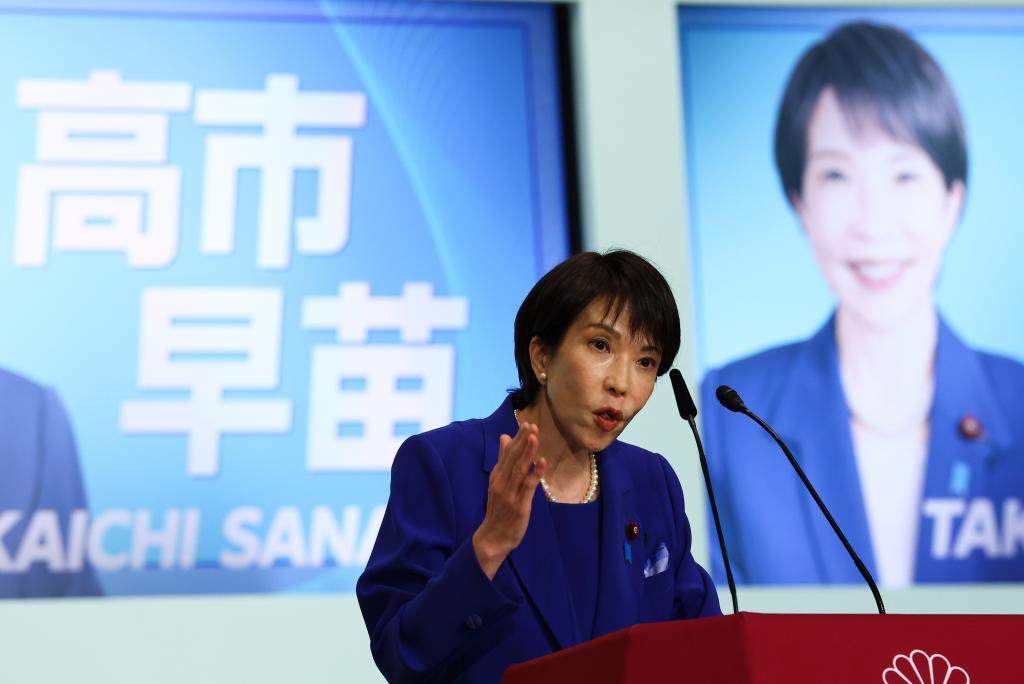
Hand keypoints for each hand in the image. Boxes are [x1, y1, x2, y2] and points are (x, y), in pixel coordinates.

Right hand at [472, 421, 545, 579]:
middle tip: (532, 426)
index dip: (518, 439)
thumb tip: (504, 437)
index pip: (508, 453)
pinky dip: (535, 474)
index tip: (527, 424)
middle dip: (523, 441)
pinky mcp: (520, 505)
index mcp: (497, 475)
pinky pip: (528, 487)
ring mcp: (510, 493)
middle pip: (513, 458)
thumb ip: (503, 459)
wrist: (493, 536)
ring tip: (535, 437)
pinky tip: (542, 462)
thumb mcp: (498, 481)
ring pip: (520, 469)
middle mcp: (502, 482)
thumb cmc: (498, 508)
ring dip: (528, 453)